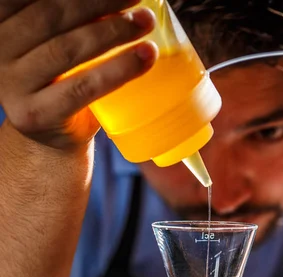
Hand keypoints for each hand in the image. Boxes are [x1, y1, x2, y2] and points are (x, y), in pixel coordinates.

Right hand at [0, 0, 156, 148]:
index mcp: (0, 19)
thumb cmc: (60, 77)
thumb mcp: (55, 36)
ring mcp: (12, 85)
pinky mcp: (35, 115)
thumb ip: (68, 14)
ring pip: (67, 50)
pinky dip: (118, 70)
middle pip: (50, 15)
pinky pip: (82, 87)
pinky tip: (145, 56)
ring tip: (144, 22)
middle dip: (99, 1)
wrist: (52, 135)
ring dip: (113, 32)